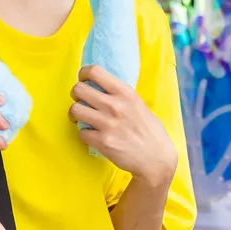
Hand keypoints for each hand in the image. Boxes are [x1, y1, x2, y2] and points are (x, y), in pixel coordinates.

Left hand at [71, 65, 176, 185]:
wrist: (156, 158)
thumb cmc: (150, 131)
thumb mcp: (139, 104)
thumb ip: (120, 96)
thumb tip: (101, 87)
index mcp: (125, 92)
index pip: (95, 71)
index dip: (84, 74)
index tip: (84, 80)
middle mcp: (115, 105)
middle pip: (78, 89)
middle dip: (76, 94)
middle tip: (81, 100)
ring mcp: (107, 124)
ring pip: (74, 110)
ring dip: (75, 114)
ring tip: (81, 117)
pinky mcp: (102, 142)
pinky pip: (80, 132)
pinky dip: (84, 134)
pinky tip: (92, 135)